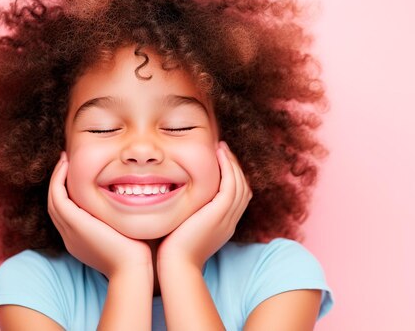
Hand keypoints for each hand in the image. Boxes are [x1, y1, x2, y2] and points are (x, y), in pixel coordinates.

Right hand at [47, 152, 152, 279]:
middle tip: (65, 161)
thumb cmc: (138, 253)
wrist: (133, 268)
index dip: (68, 191)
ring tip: (64, 159)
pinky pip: (57, 196)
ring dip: (56, 176)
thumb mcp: (125, 231)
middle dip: (58, 181)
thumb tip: (133, 199)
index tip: (77, 173)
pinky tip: (67, 165)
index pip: (67, 212)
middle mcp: (70, 236)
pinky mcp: (73, 223)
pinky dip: (58, 180)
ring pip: (53, 198)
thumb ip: (120, 218)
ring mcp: (69, 230)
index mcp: (80, 240)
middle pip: (56, 204)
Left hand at [157, 141, 251, 270]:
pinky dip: (228, 167)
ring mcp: (228, 217)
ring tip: (221, 148)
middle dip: (235, 167)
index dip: (232, 178)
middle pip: (243, 188)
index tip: (219, 163)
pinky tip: (219, 154)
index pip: (236, 197)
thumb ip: (187, 214)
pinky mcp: (220, 212)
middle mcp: (230, 221)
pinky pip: (231, 183)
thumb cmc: (172, 251)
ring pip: (240, 183)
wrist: (176, 265)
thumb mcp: (183, 228)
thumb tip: (175, 200)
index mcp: (223, 225)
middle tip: (223, 150)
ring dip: (232, 163)